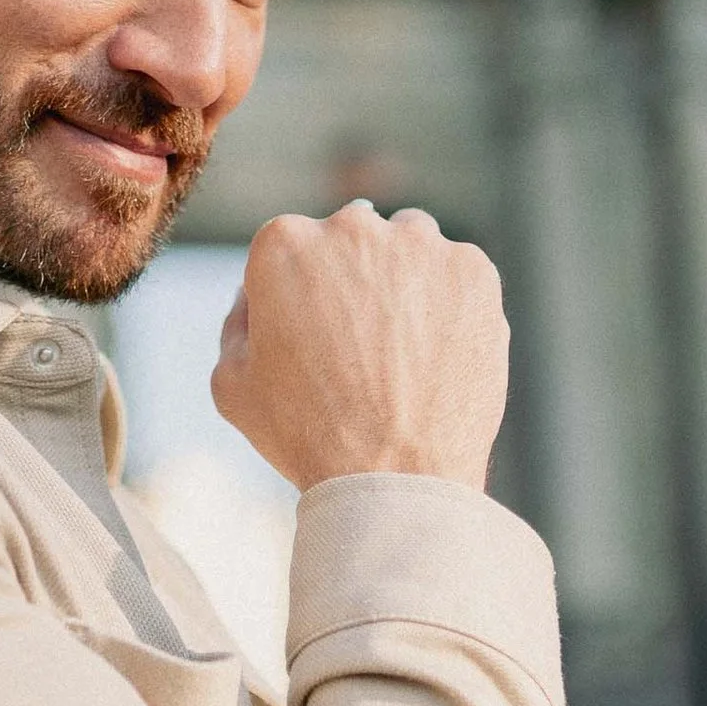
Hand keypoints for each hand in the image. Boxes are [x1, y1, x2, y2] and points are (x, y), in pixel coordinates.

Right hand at [211, 203, 507, 493]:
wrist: (395, 477)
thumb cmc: (307, 435)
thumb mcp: (232, 383)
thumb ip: (238, 322)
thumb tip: (256, 294)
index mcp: (285, 244)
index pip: (292, 249)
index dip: (299, 295)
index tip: (310, 336)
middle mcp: (353, 228)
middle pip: (352, 239)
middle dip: (352, 279)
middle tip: (358, 346)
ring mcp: (420, 246)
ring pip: (410, 247)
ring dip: (404, 281)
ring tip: (401, 351)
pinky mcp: (474, 271)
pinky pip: (457, 274)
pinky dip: (450, 303)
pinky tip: (436, 353)